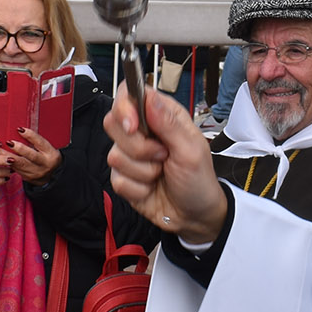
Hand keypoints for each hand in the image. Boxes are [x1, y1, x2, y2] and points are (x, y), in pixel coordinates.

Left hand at [2, 127, 61, 183]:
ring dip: (8, 157)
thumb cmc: (46, 157)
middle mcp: (45, 164)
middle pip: (31, 156)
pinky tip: (0, 158)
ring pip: (21, 164)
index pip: (40, 142)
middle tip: (9, 142)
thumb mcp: (45, 148)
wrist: (51, 175)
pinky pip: (17, 169)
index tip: (20, 129)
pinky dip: (8, 163)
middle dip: (19, 149)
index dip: (30, 135)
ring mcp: (36, 172)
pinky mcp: (28, 177)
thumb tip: (19, 130)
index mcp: (51, 154)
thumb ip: (35, 140)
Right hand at [103, 88, 226, 243]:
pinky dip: (138, 188)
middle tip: (163, 156)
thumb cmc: (199, 180)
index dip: (124, 107)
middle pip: (113, 123)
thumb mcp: (191, 150)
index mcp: (161, 116)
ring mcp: (130, 155)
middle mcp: (142, 132)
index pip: (128, 95)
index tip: (132, 126)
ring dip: (143, 171)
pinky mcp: (123, 177)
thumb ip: (169, 123)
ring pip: (114, 155)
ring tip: (161, 173)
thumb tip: (149, 97)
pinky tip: (151, 188)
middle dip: (138, 147)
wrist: (195, 216)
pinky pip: (117, 179)